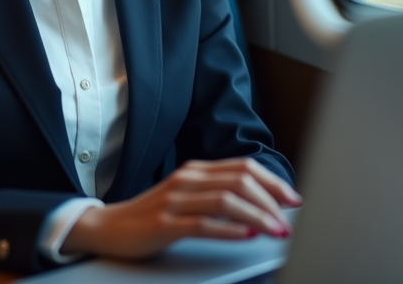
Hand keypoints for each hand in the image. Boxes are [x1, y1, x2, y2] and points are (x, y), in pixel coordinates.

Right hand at [60, 158, 302, 259]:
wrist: (108, 228)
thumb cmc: (153, 215)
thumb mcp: (188, 198)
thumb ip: (218, 195)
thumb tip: (260, 205)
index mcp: (197, 171)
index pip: (244, 168)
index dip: (273, 182)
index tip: (294, 199)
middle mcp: (188, 180)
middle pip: (240, 181)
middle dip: (271, 200)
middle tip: (290, 219)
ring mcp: (175, 200)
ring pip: (226, 201)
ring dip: (257, 215)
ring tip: (275, 229)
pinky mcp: (164, 223)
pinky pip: (202, 224)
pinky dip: (229, 229)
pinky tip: (246, 234)